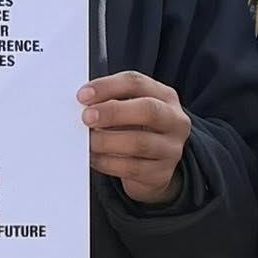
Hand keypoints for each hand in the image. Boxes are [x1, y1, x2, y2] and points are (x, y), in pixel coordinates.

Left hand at [80, 71, 191, 205]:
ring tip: (88, 141)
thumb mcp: (130, 109)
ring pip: (139, 143)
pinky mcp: (161, 174)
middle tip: (86, 118)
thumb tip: (83, 103)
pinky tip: (94, 158)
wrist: (153, 167)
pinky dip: (107, 163)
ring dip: (106, 141)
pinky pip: (131, 168)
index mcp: (165, 96)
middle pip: (148, 110)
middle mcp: (174, 121)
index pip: (136, 83)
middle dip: (113, 112)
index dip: (107, 87)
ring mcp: (171, 149)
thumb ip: (110, 101)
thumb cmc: (136, 130)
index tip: (83, 95)